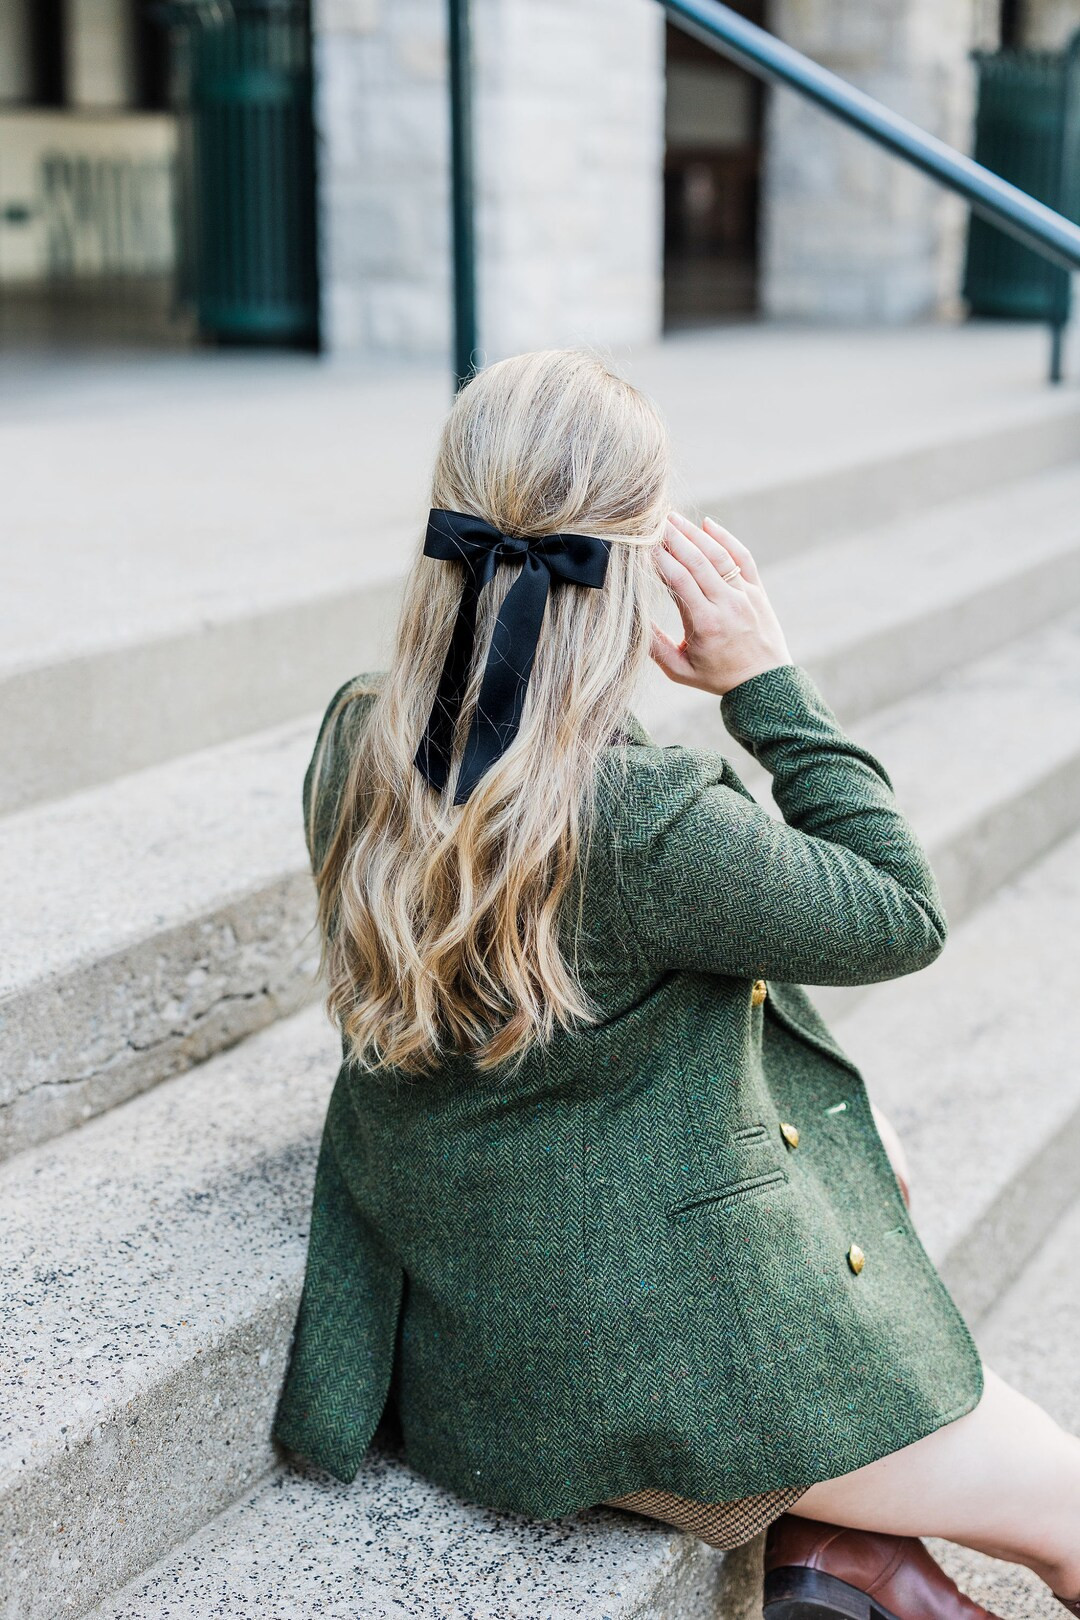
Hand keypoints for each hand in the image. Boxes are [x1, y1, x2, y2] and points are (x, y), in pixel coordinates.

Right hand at [651, 512, 792, 696]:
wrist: (764, 682)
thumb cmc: (717, 677)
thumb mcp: (680, 670)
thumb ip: (655, 648)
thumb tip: (630, 623)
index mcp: (706, 623)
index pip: (680, 580)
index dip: (660, 559)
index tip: (642, 544)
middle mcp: (727, 604)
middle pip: (698, 561)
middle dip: (674, 538)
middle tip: (654, 521)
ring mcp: (745, 594)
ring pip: (719, 555)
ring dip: (695, 533)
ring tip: (674, 518)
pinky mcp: (757, 590)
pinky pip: (743, 557)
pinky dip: (727, 538)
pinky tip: (708, 524)